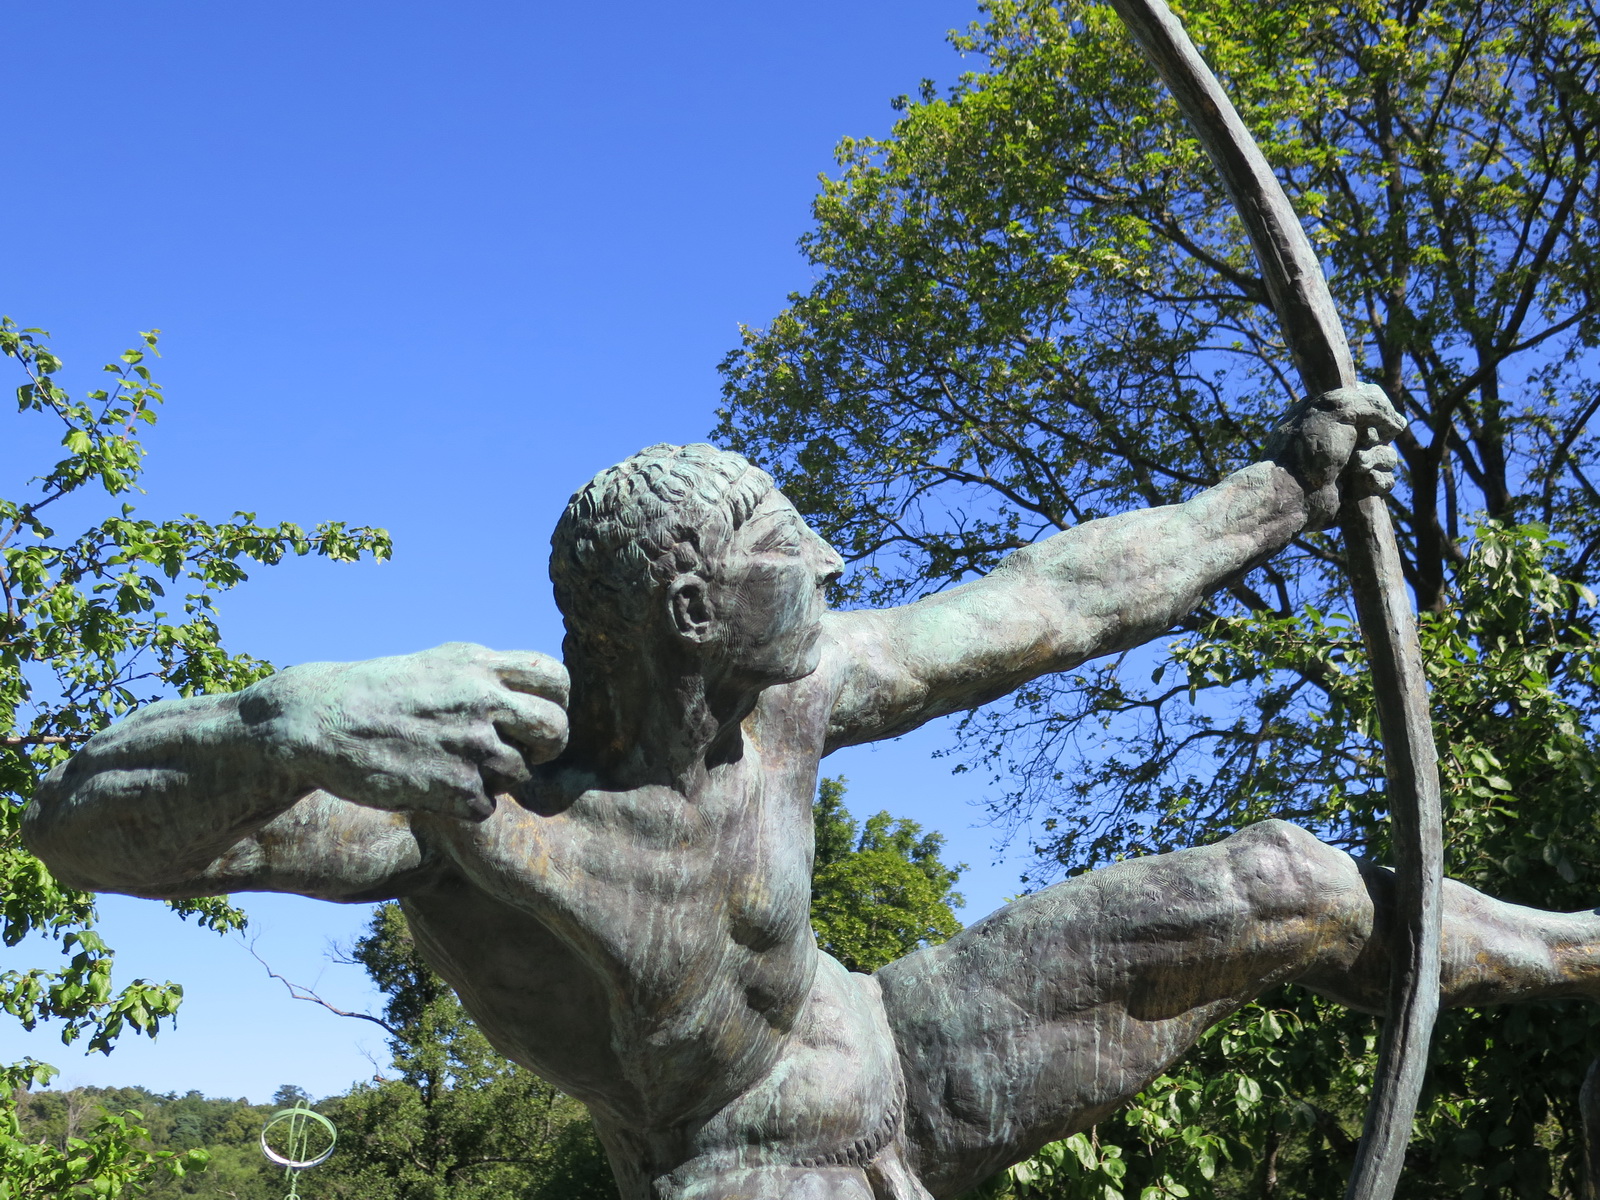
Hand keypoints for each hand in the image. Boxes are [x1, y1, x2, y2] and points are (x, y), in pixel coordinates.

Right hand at [246, 642, 569, 820]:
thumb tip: (539, 694)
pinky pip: (487, 807)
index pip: (558, 679)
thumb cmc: (382, 693)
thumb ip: (490, 675)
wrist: (319, 721)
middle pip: (557, 730)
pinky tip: (434, 787)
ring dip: (494, 778)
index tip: (532, 718)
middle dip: (543, 747)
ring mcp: (470, 743)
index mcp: (481, 664)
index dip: (554, 703)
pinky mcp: (453, 786)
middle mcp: (483, 699)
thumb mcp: (439, 664)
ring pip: (520, 773)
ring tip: (452, 765)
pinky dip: (465, 805)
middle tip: (516, 752)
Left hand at [1267, 383, 1403, 527]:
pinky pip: (1386, 481)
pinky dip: (1378, 480)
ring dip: (1376, 459)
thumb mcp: (1336, 408)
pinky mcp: (1356, 488)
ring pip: (1388, 456)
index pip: (1370, 399)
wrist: (1291, 494)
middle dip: (1377, 438)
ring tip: (1356, 466)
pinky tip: (1363, 482)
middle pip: (1384, 430)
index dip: (1378, 408)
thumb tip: (1397, 425)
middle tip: (1359, 444)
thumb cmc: (1307, 448)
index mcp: (1330, 411)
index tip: (1372, 417)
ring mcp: (1348, 463)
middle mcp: (1340, 436)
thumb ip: (1371, 404)